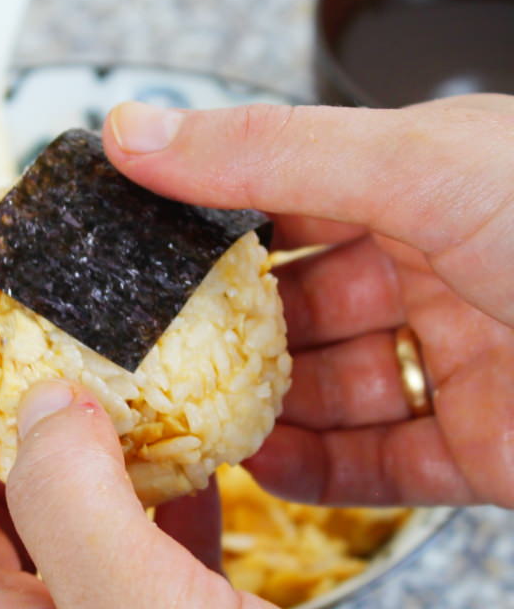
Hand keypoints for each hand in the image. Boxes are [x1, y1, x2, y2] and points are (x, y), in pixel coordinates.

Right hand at [103, 93, 513, 508]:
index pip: (291, 197)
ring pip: (332, 395)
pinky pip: (380, 469)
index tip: (130, 243)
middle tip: (142, 350)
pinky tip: (257, 466)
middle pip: (302, 306)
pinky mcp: (480, 449)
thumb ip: (275, 152)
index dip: (210, 221)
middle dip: (223, 332)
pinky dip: (316, 474)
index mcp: (423, 182)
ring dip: (258, 410)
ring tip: (181, 416)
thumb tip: (139, 135)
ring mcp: (458, 364)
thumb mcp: (420, 162)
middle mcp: (438, 271)